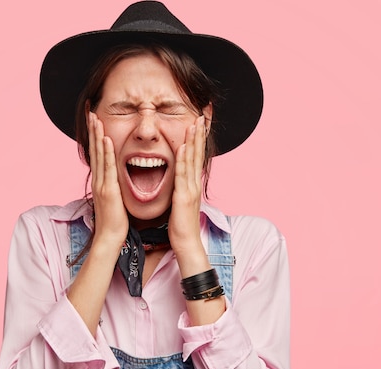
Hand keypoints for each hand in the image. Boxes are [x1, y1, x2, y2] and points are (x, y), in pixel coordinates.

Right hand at [88, 112, 128, 249]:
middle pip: (95, 150)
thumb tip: (118, 178)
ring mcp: (102, 184)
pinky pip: (108, 168)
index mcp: (101, 181)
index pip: (98, 153)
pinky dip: (107, 153)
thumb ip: (114, 186)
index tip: (95, 120)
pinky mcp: (108, 190)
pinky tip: (106, 139)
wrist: (110, 237)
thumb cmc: (115, 221)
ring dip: (97, 135)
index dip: (95, 136)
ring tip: (96, 118)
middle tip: (90, 111)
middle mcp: (99, 179)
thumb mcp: (114, 198)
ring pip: (100, 155)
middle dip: (92, 130)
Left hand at [168, 116, 210, 275]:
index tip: (199, 121)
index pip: (196, 155)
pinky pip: (182, 175)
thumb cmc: (180, 225)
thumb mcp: (180, 201)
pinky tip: (182, 146)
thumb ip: (180, 188)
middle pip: (198, 153)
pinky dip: (183, 160)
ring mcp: (190, 189)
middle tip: (203, 113)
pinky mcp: (184, 197)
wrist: (186, 243)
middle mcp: (194, 183)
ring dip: (194, 140)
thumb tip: (178, 179)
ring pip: (192, 159)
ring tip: (194, 122)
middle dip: (200, 133)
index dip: (198, 138)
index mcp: (192, 183)